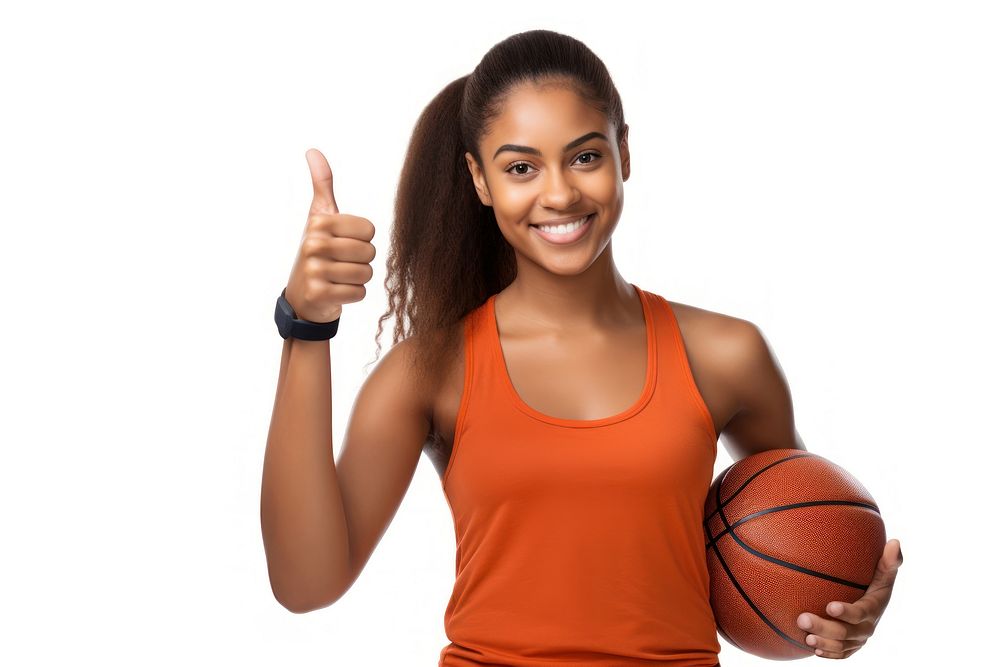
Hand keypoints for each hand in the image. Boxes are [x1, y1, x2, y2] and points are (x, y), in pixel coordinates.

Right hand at [284, 148, 375, 323]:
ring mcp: (314, 270)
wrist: (301, 295)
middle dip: (362, 261)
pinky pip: (359, 293)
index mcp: (320, 223)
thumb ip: (322, 185)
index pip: (369, 231)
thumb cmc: (317, 252)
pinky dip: (353, 295)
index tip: (344, 244)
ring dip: (358, 279)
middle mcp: (314, 244)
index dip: (363, 241)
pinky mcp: (319, 294)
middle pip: (370, 253)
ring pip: (366, 274)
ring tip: (339, 278)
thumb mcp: (319, 217)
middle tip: (341, 264)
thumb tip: (313, 151)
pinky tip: (337, 292)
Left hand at [796, 538, 902, 658]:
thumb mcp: (883, 572)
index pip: (861, 613)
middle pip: (846, 633)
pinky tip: (814, 650)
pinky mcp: (851, 646)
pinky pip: (841, 654)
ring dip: (824, 643)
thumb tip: (895, 542)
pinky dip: (829, 654)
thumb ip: (889, 560)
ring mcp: (858, 639)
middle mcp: (867, 626)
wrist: (870, 600)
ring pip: (841, 646)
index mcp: (874, 608)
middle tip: (802, 618)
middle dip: (825, 628)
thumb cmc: (874, 581)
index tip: (830, 606)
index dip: (847, 612)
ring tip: (806, 637)